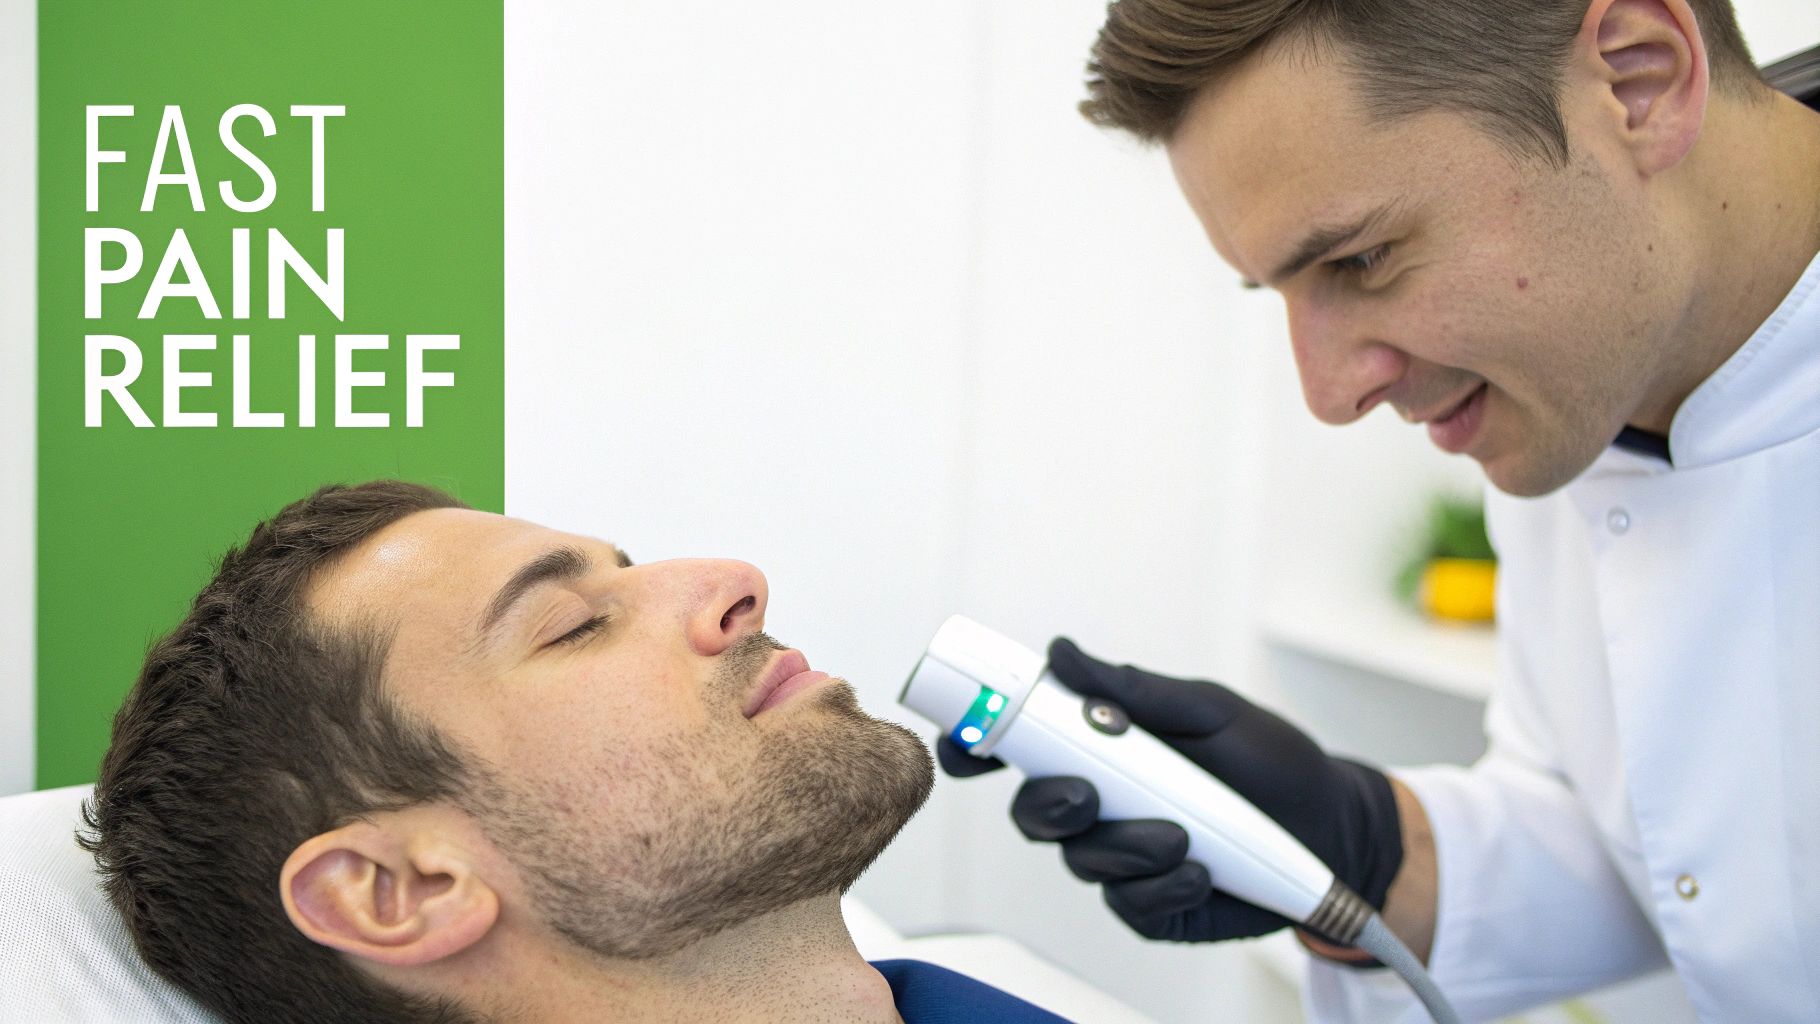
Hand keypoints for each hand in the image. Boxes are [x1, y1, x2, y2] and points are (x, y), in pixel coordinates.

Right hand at [937, 637, 1402, 944]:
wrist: (1331, 826)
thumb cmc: (1268, 761)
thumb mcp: (1207, 710)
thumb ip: (1134, 690)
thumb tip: (1061, 652)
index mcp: (1097, 748)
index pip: (1016, 746)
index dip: (977, 744)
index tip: (968, 745)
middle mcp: (1097, 803)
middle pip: (1031, 810)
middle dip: (1048, 804)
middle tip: (1085, 795)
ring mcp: (1120, 857)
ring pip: (1081, 860)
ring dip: (1126, 846)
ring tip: (1182, 834)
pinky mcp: (1150, 906)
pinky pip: (1130, 904)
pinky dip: (1164, 886)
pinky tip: (1201, 868)